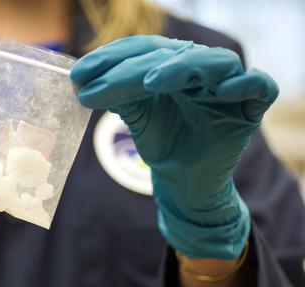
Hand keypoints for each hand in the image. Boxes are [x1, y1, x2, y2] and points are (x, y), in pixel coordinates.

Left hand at [71, 35, 278, 258]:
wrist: (183, 185)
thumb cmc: (163, 145)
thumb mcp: (136, 116)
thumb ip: (118, 94)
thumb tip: (82, 79)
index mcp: (172, 67)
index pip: (145, 49)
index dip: (112, 57)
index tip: (78, 75)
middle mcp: (199, 71)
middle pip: (171, 54)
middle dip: (130, 68)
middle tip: (95, 83)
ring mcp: (226, 88)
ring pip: (214, 62)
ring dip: (183, 67)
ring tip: (151, 82)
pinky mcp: (248, 110)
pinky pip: (259, 86)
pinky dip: (245, 82)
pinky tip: (222, 90)